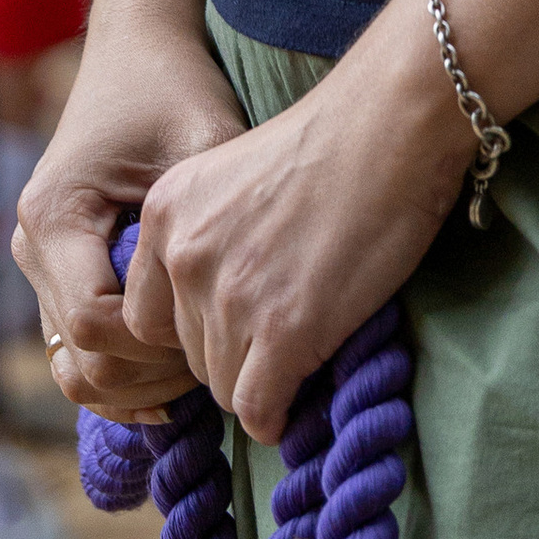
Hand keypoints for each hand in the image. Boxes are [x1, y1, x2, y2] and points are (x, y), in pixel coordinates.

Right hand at [13, 8, 248, 424]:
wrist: (138, 49)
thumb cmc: (176, 90)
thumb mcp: (203, 146)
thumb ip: (207, 229)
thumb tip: (241, 325)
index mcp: (54, 216)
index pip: (96, 324)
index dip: (158, 345)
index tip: (216, 326)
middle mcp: (31, 246)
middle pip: (83, 361)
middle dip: (154, 374)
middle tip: (220, 354)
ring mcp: (37, 264)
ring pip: (77, 369)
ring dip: (140, 383)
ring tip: (203, 363)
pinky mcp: (56, 274)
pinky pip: (79, 351)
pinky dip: (125, 372)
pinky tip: (179, 372)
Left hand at [123, 15, 473, 441]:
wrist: (392, 123)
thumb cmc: (333, 143)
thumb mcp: (234, 179)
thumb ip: (210, 237)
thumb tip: (215, 312)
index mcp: (167, 211)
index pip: (146, 316)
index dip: (193, 327)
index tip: (236, 319)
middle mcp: (186, 255)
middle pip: (189, 356)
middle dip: (232, 354)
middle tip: (282, 330)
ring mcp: (232, 296)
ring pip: (224, 388)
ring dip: (261, 380)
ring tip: (304, 348)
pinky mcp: (284, 332)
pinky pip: (258, 410)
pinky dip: (277, 415)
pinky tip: (299, 394)